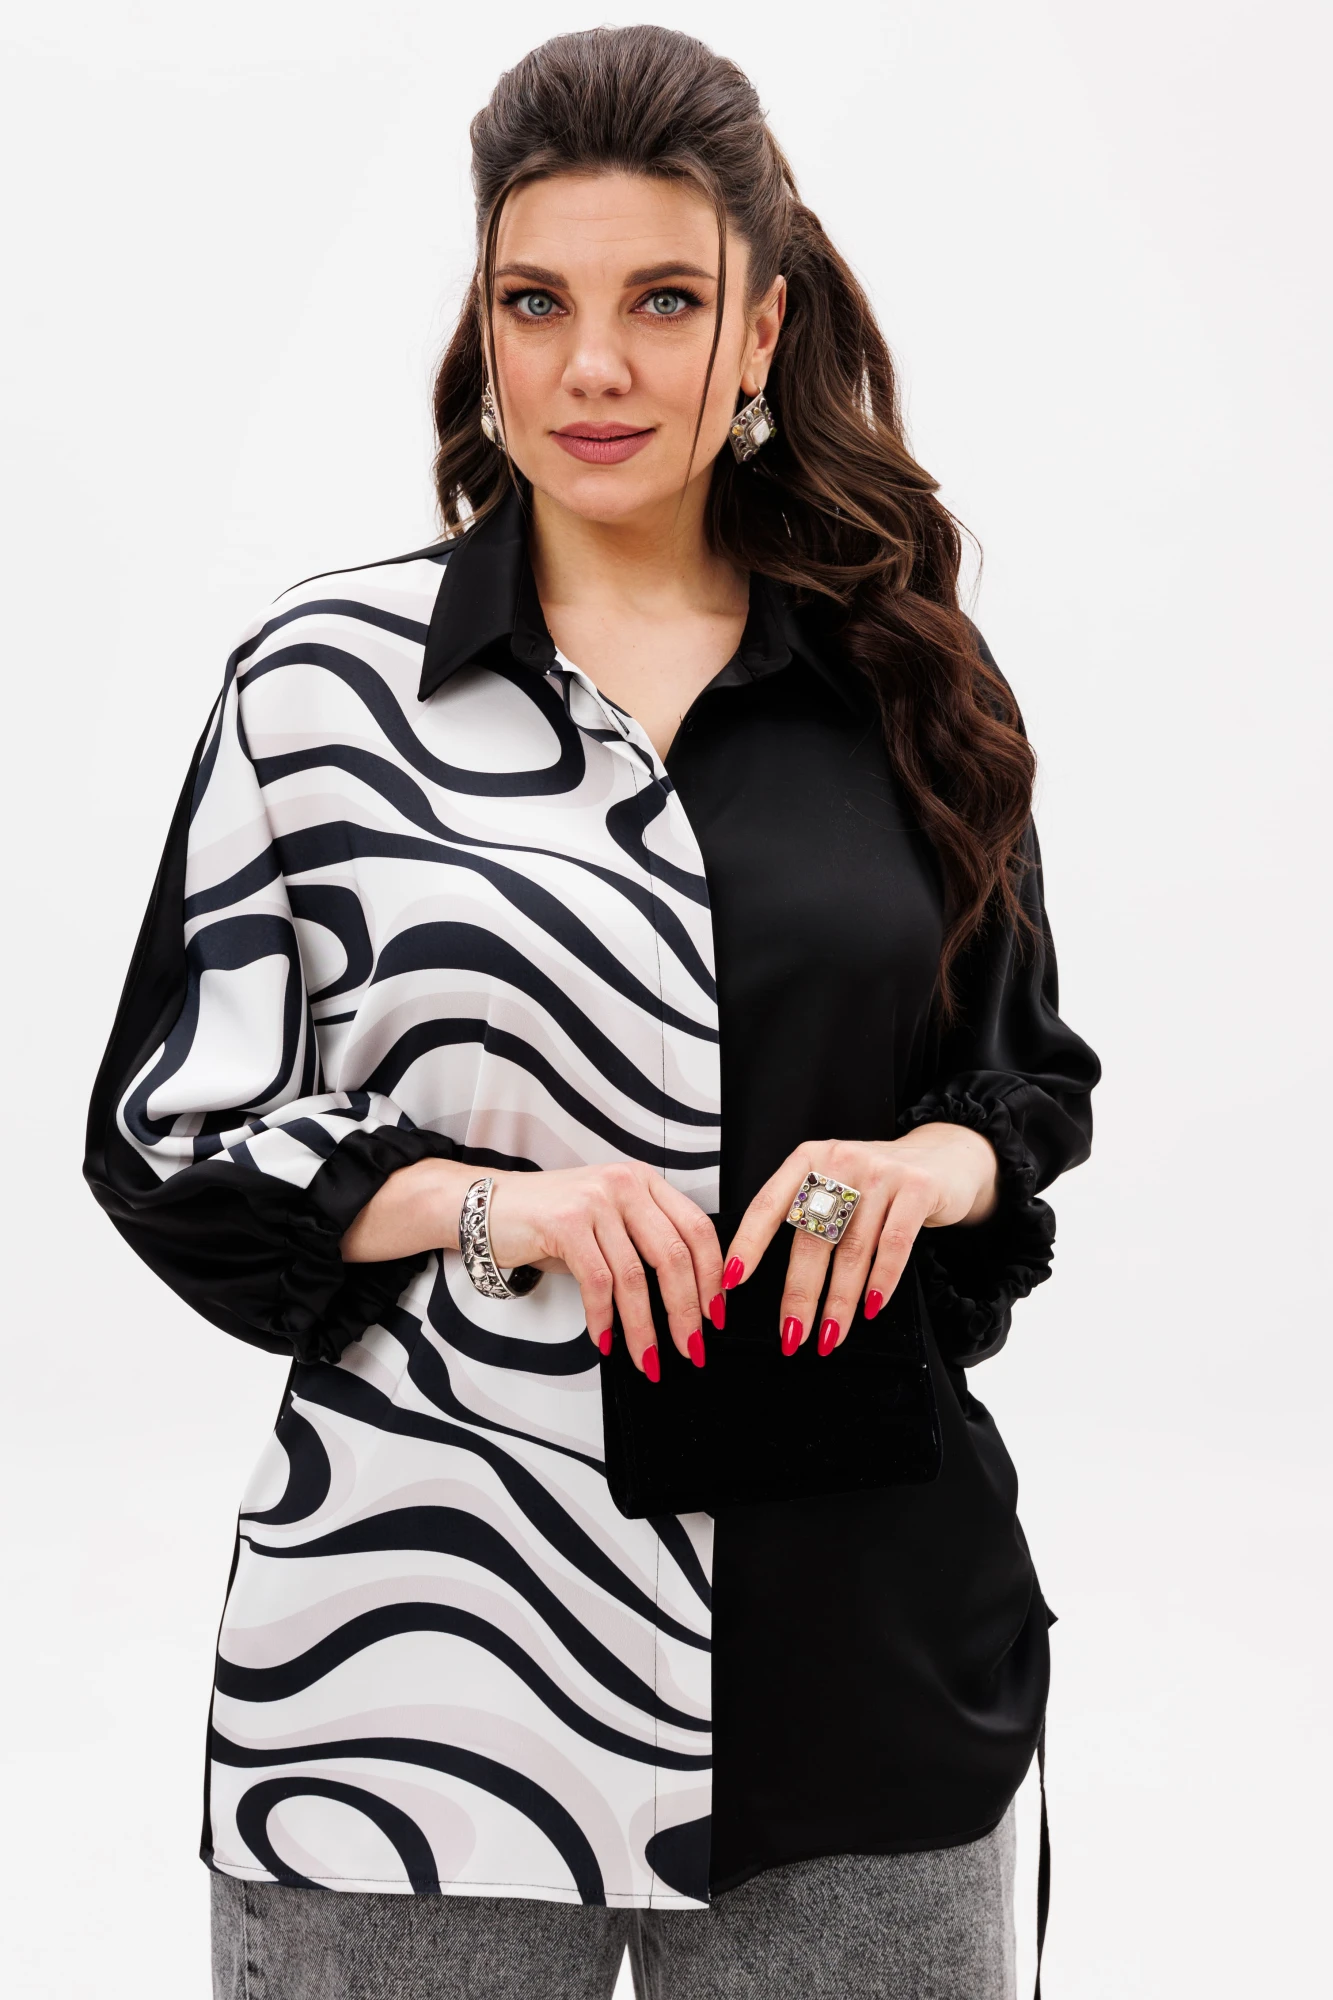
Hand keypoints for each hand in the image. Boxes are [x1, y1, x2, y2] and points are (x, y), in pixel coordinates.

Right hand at [487, 1162, 722, 1376]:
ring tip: (648, 1358)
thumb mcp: (607, 1221)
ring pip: (635, 1277)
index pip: (697, 1229)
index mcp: (644, 1182)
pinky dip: (603, 1319)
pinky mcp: (566, 1222)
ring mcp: (596, 1201)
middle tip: (690, 1346)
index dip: (712, 1276)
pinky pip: (598, 1283)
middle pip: (674, 1255)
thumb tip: (682, 1299)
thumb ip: (642, 1245)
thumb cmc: (550, 1220)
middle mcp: (625, 1184)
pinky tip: (605, 1340)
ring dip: (644, 1327)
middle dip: (686, 1310)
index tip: (715, 1314)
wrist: (489, 1207)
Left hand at [721, 1124, 999, 1354]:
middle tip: (790, 1336)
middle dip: (799, 1294)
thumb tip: (767, 1278)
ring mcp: (881, 1173)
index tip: (731, 1282)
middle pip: (811, 1238)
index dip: (748, 1245)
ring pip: (853, 1250)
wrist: (945, 1156)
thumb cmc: (878, 1182)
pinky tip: (872, 1308)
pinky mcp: (918, 1188)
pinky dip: (882, 1282)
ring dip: (839, 1301)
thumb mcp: (836, 1182)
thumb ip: (807, 1212)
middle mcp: (840, 1161)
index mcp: (808, 1159)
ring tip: (829, 1336)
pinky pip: (894, 1245)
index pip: (768, 1205)